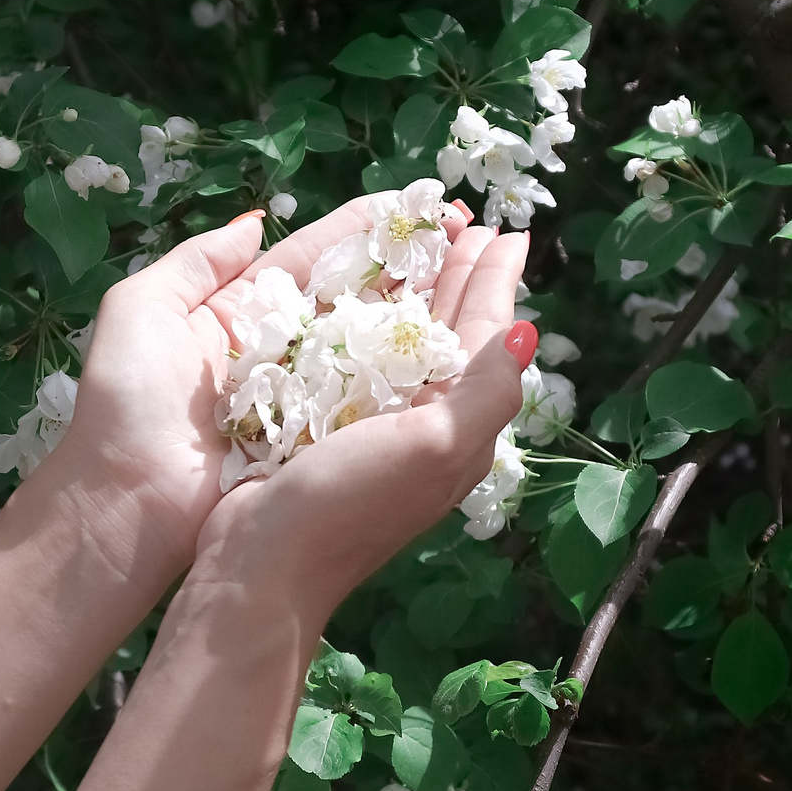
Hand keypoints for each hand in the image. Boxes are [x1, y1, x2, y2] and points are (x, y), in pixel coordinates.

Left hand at [36, 196, 478, 579]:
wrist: (122, 504)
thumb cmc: (126, 404)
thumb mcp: (141, 309)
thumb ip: (199, 261)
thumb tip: (255, 222)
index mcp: (239, 312)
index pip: (315, 257)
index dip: (370, 228)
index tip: (424, 203)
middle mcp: (281, 350)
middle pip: (356, 295)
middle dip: (410, 262)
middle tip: (470, 231)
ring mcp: (303, 397)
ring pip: (371, 343)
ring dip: (420, 310)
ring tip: (475, 272)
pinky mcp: (315, 441)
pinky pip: (367, 399)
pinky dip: (406, 375)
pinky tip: (451, 346)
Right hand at [190, 222, 531, 620]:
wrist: (263, 566)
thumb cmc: (352, 503)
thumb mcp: (438, 445)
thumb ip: (488, 388)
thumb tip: (528, 329)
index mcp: (457, 424)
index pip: (487, 335)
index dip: (494, 280)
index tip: (502, 230)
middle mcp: (425, 425)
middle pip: (453, 333)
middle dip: (463, 278)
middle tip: (467, 224)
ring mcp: (376, 428)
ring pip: (409, 344)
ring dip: (419, 294)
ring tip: (422, 249)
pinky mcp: (328, 429)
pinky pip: (360, 362)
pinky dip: (368, 324)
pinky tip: (360, 301)